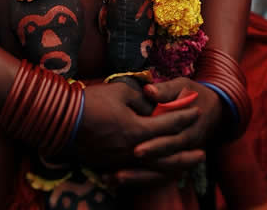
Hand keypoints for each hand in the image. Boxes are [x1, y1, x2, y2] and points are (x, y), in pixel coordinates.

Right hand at [76, 79, 200, 174]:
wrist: (63, 120)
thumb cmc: (92, 102)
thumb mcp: (120, 92)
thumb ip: (141, 100)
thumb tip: (153, 105)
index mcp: (137, 130)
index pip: (168, 124)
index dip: (183, 115)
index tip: (196, 109)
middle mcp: (134, 150)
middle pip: (168, 155)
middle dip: (186, 152)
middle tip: (203, 152)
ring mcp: (123, 161)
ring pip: (156, 169)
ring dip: (175, 166)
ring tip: (187, 165)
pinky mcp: (112, 166)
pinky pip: (140, 174)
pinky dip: (155, 174)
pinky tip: (162, 171)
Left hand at [111, 79, 221, 187]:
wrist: (213, 109)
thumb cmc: (193, 94)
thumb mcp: (181, 86)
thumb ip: (165, 90)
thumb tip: (148, 90)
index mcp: (189, 128)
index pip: (171, 141)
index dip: (154, 146)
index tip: (135, 150)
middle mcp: (187, 146)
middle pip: (164, 160)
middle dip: (142, 167)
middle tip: (119, 170)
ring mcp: (183, 156)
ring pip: (162, 173)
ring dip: (140, 177)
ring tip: (116, 178)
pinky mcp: (176, 161)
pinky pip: (160, 175)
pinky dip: (142, 179)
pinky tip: (120, 180)